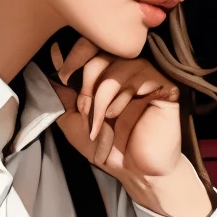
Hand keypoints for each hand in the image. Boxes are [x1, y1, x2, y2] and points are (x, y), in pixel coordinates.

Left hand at [49, 36, 210, 216]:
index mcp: (109, 72)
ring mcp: (148, 77)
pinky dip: (122, 99)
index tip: (63, 76)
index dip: (75, 56)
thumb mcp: (73, 120)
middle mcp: (130, 69)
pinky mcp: (165, 87)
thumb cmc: (107, 146)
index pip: (94, 44)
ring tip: (100, 120)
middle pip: (105, 51)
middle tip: (84, 107)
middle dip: (87, 80)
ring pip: (119, 66)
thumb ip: (64, 93)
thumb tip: (51, 62)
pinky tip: (118, 116)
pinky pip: (140, 78)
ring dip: (101, 96)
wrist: (133, 171)